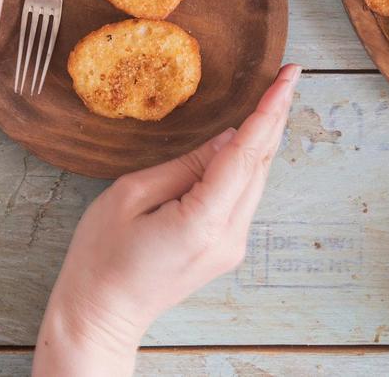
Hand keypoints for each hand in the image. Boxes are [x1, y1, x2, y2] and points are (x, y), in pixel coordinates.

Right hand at [34, 64, 301, 375]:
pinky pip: (243, 195)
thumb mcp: (128, 196)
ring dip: (264, 138)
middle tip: (288, 74)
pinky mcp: (226, 249)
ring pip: (256, 180)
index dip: (269, 111)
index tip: (288, 76)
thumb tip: (226, 138)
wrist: (101, 315)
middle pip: (260, 165)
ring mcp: (231, 246)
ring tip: (273, 96)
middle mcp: (229, 236)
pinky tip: (249, 138)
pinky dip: (249, 162)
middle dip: (275, 117)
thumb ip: (184, 165)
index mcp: (202, 222)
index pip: (245, 155)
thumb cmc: (100, 258)